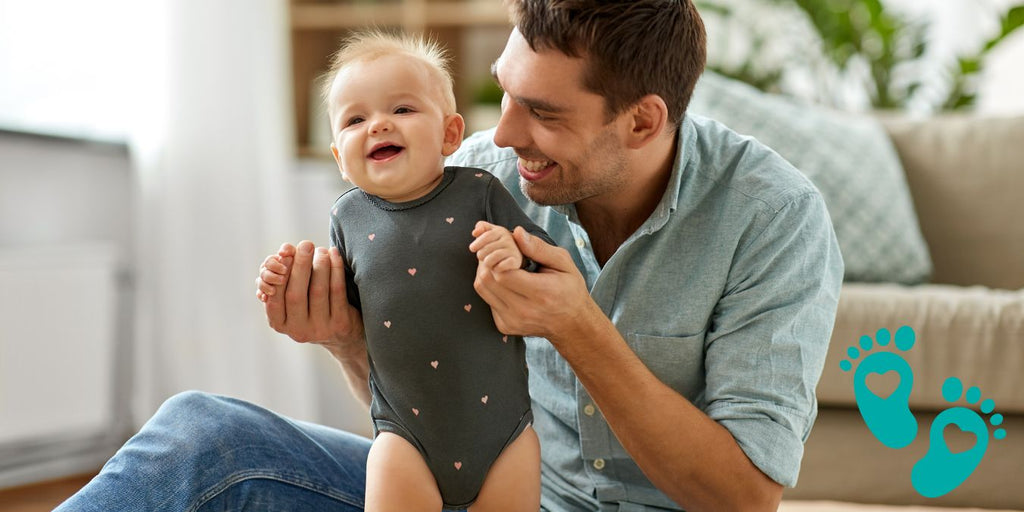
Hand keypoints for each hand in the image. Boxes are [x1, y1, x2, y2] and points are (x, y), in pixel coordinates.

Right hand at [257, 241, 363, 350]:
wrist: (342, 333)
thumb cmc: (311, 305)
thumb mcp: (294, 297)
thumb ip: (285, 274)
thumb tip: (286, 248)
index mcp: (280, 323)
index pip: (274, 299)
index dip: (278, 275)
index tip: (286, 255)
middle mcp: (298, 330)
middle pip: (295, 295)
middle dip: (300, 266)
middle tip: (306, 244)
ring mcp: (320, 329)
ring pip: (318, 291)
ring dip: (320, 265)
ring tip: (321, 250)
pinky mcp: (340, 323)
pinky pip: (337, 291)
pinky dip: (336, 269)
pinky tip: (335, 255)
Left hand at [469, 221, 522, 271]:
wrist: (512, 257)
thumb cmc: (496, 245)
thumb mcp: (490, 233)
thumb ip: (482, 227)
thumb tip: (475, 232)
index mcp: (501, 231)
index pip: (487, 235)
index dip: (478, 242)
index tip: (472, 248)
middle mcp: (509, 239)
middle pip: (487, 248)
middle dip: (481, 254)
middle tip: (482, 257)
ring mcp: (513, 250)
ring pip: (492, 258)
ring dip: (487, 262)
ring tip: (488, 263)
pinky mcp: (515, 261)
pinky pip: (500, 266)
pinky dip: (496, 268)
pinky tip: (496, 268)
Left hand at [472, 227, 596, 341]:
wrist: (572, 324)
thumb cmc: (570, 290)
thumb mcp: (563, 263)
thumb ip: (539, 248)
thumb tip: (517, 232)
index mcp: (541, 293)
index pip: (503, 272)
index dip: (499, 255)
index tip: (506, 248)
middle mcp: (523, 310)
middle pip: (488, 279)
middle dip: (488, 260)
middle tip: (498, 251)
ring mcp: (512, 320)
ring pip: (482, 288)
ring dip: (486, 271)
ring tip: (500, 263)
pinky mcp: (504, 326)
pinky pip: (486, 300)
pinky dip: (491, 287)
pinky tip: (504, 282)